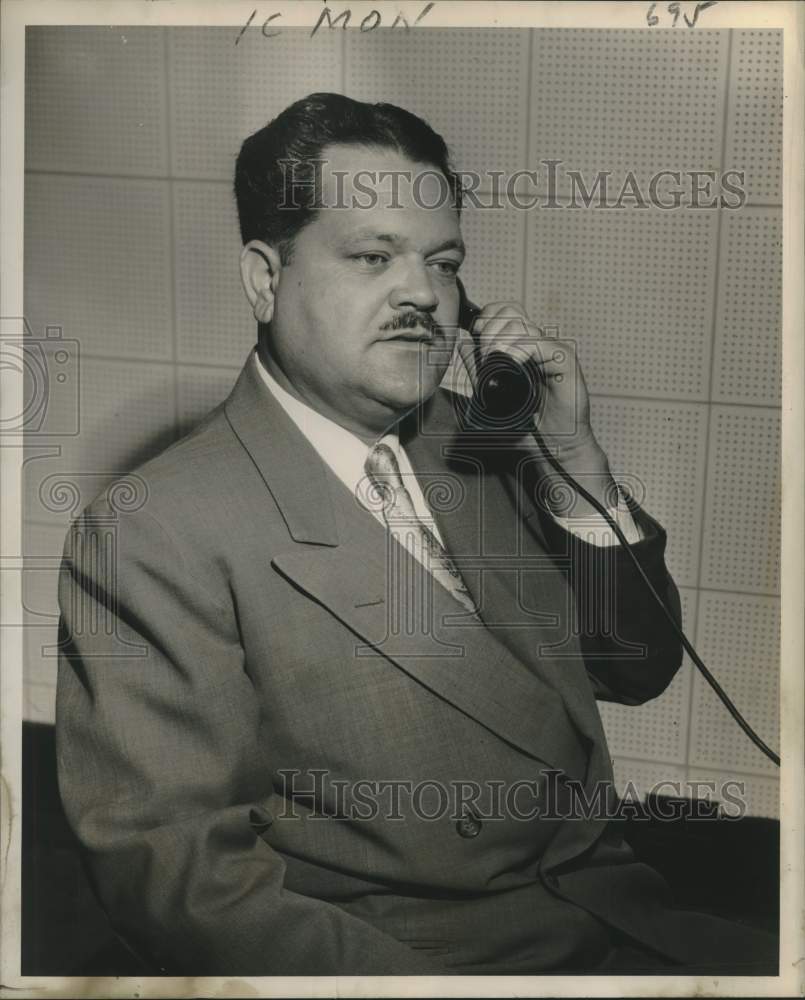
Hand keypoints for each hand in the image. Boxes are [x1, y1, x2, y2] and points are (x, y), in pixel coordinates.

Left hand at [468, 301, 616, 516]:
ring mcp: (553, 352)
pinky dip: (520, 351)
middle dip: (490, 329)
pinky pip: (540, 344)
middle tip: (484, 355)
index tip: (475, 332)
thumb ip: (478, 369)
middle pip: (512, 312)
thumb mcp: (493, 396)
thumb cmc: (530, 425)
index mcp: (523, 347)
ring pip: (523, 326)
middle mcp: (539, 345)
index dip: (488, 316)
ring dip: (501, 341)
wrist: (557, 446)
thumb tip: (463, 343)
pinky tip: (511, 364)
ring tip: (494, 363)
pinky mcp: (566, 363)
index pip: (505, 312)